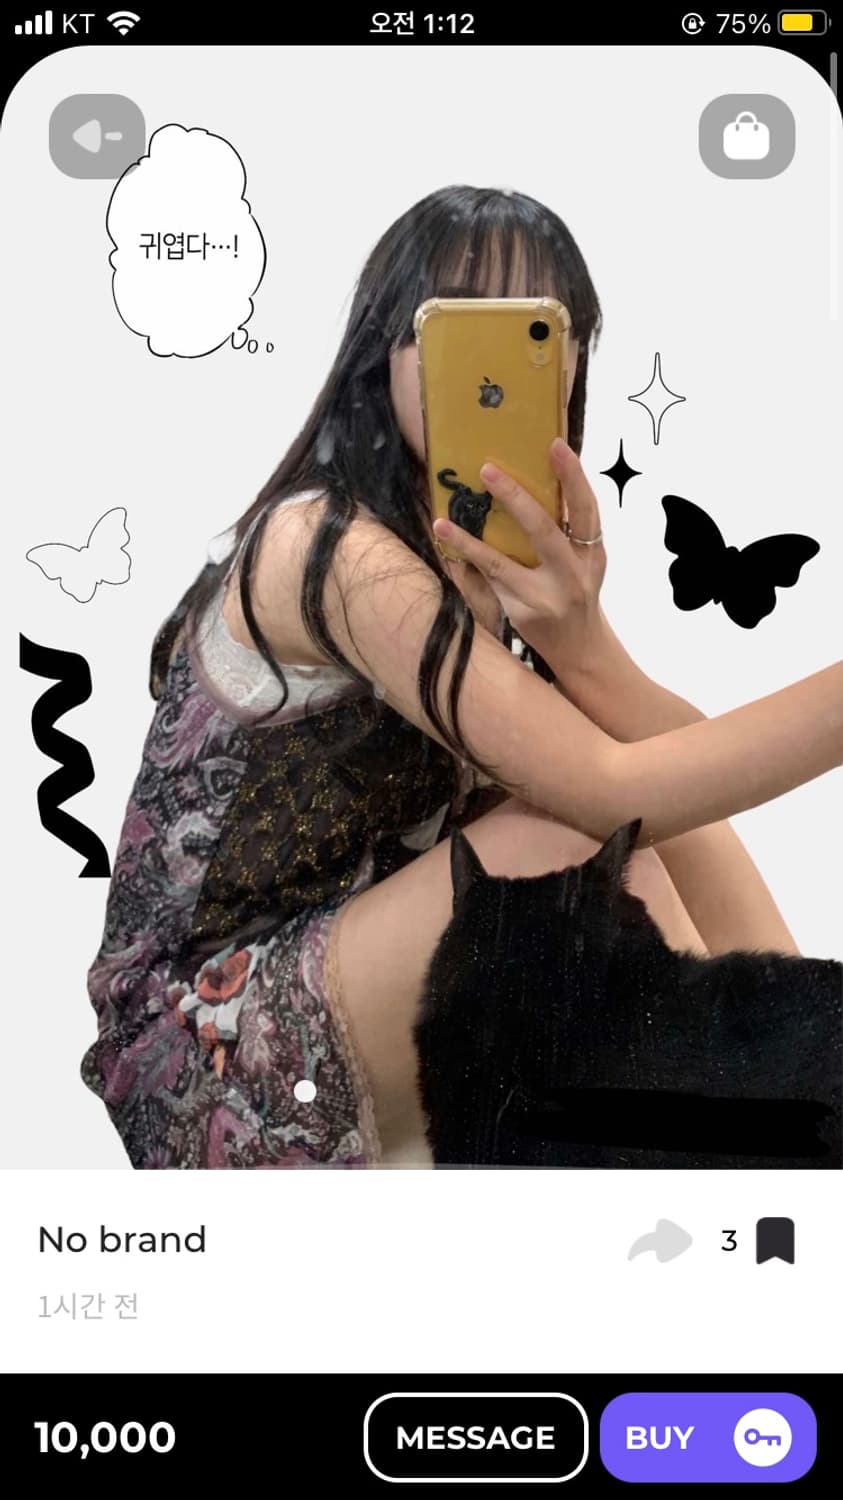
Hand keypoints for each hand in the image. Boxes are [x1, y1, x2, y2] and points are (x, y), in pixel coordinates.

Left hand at [432, 438, 606, 664]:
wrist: (580, 648)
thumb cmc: (576, 591)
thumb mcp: (583, 561)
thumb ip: (567, 530)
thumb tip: (533, 479)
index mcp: (591, 553)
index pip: (585, 509)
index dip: (573, 476)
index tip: (555, 445)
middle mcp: (572, 575)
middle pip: (543, 530)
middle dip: (515, 498)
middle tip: (488, 470)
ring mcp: (545, 597)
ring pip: (501, 564)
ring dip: (469, 541)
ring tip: (443, 521)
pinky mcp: (522, 614)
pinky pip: (488, 582)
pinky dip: (466, 563)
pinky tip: (446, 547)